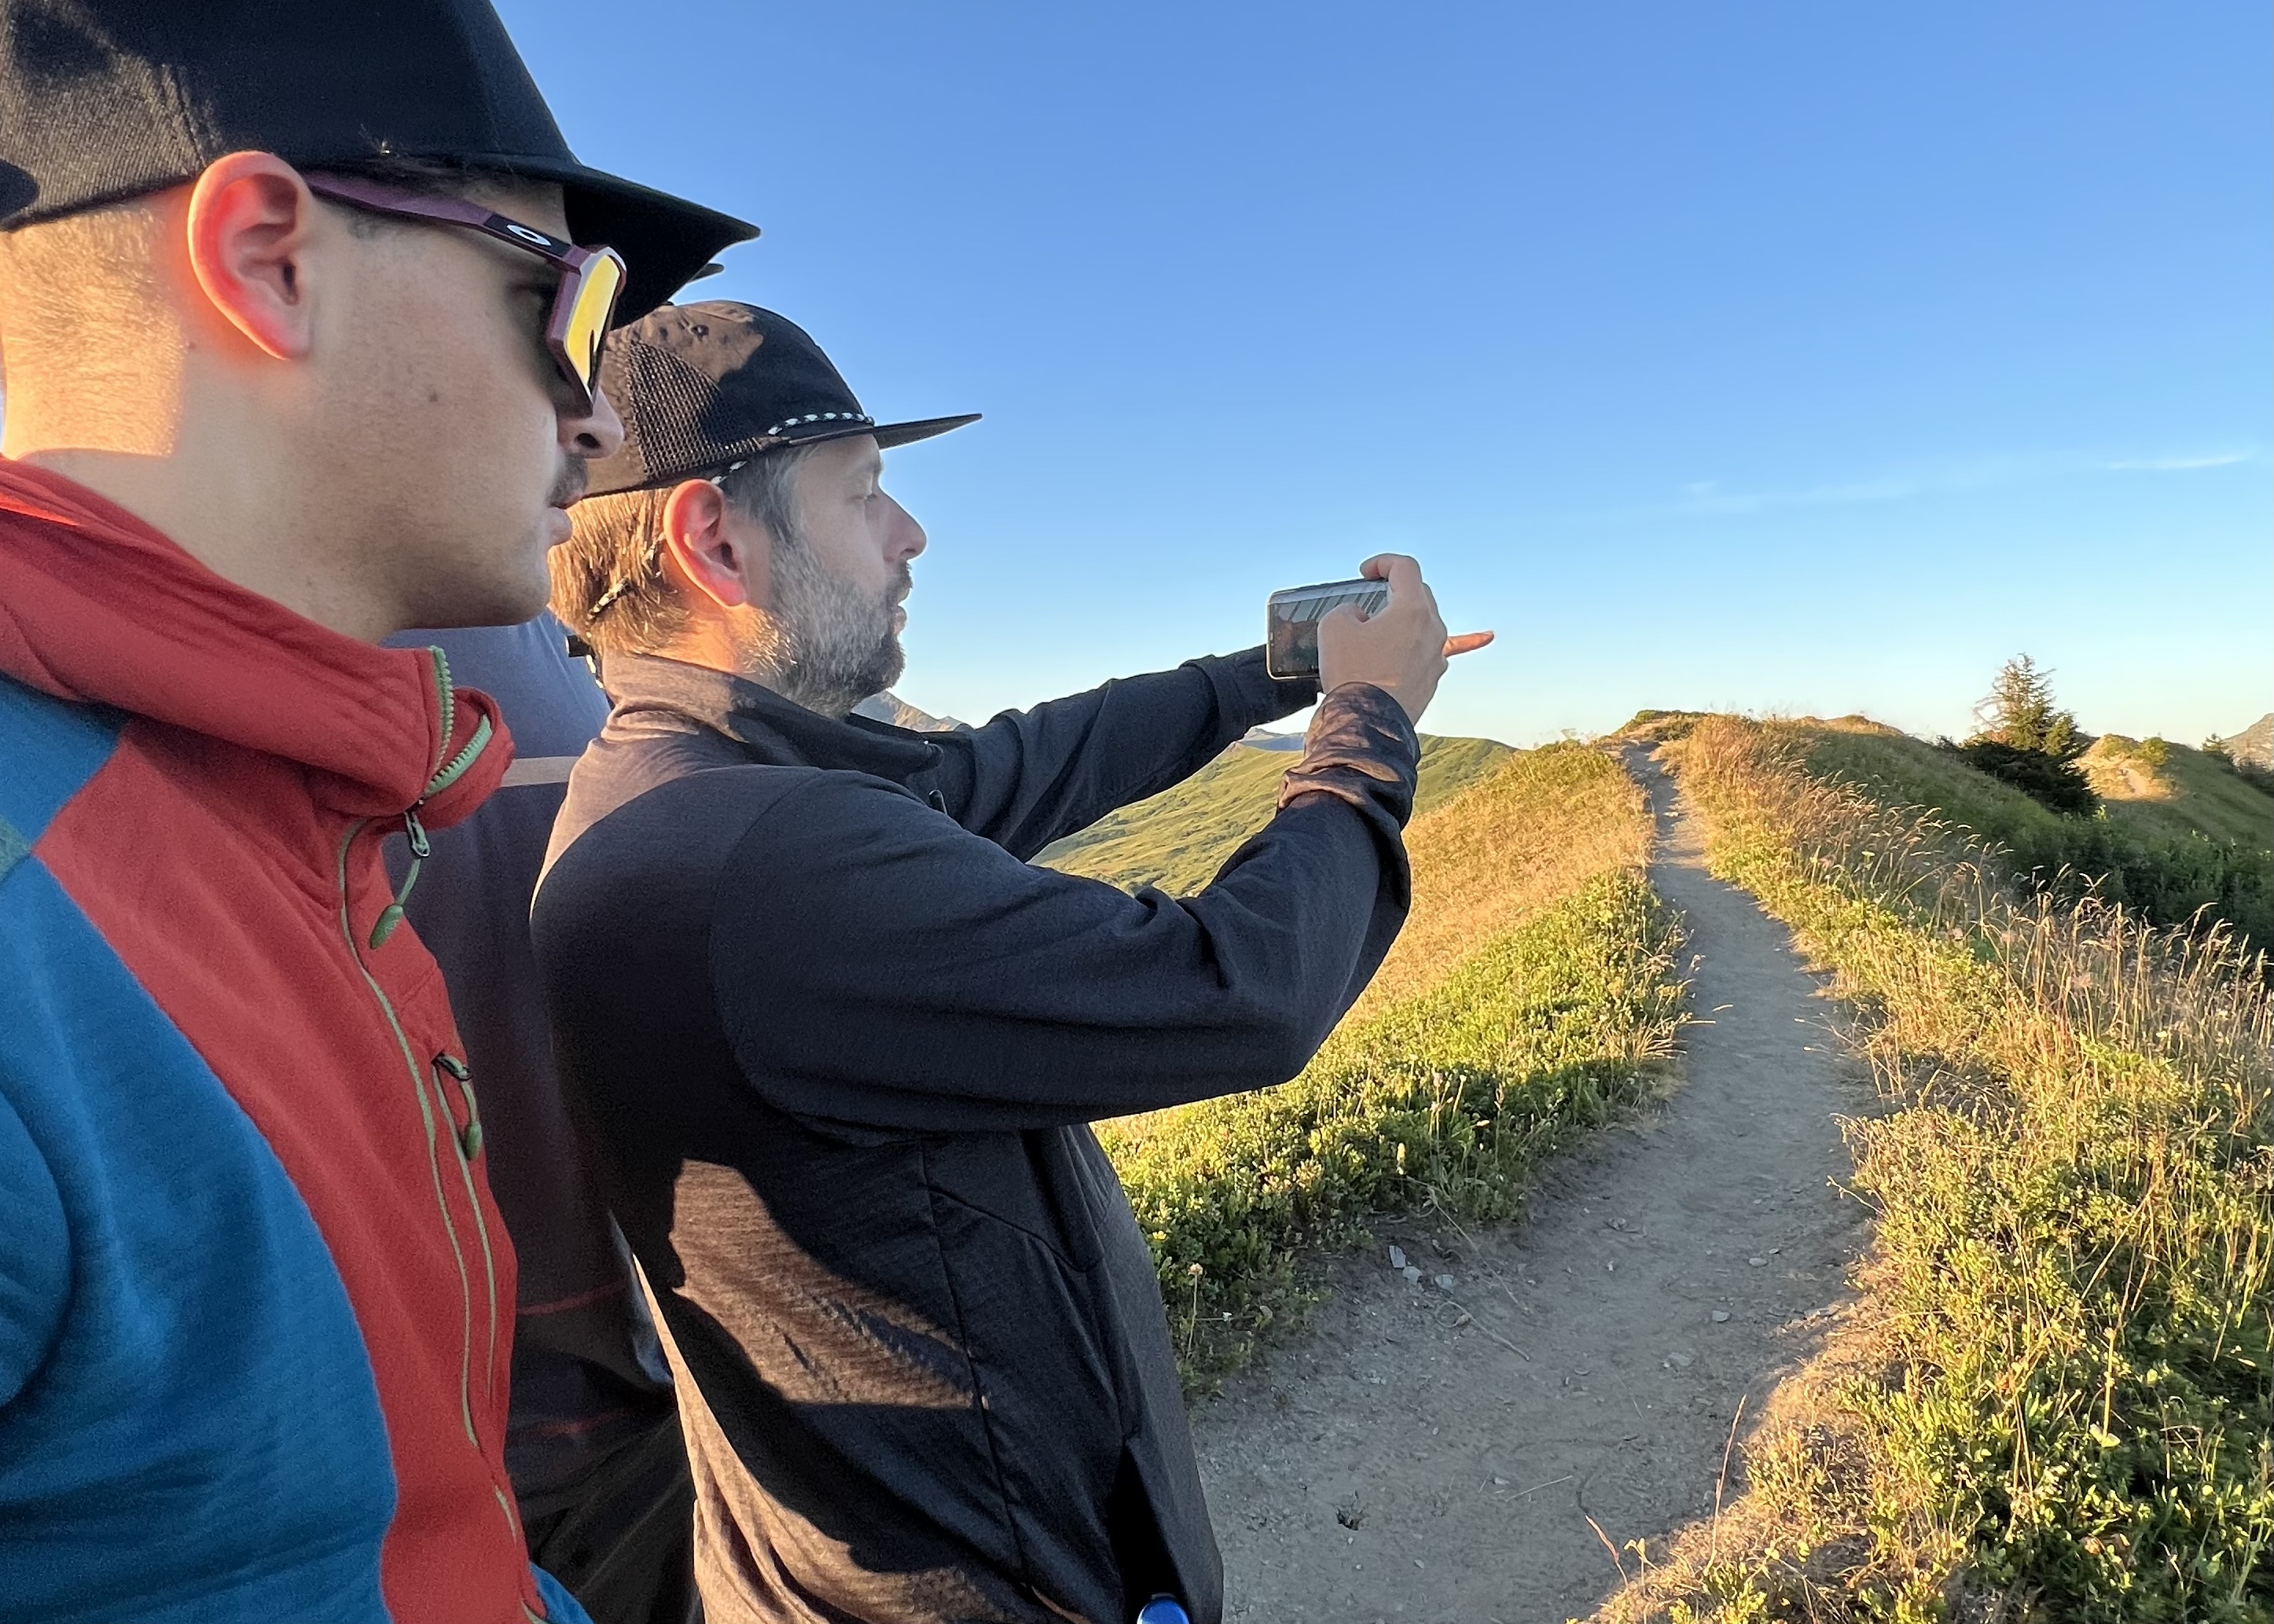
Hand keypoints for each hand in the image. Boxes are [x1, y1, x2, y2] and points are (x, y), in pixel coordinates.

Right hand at [1316, 555, 1492, 725]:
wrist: (1366, 724)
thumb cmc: (1352, 674)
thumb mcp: (1335, 627)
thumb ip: (1349, 610)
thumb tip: (1362, 618)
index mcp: (1412, 609)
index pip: (1405, 568)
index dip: (1383, 563)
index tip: (1365, 573)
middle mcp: (1433, 629)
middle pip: (1418, 594)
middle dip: (1394, 590)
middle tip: (1370, 600)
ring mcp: (1437, 654)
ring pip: (1426, 623)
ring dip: (1406, 618)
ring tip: (1384, 629)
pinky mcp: (1433, 677)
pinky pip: (1444, 651)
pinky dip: (1455, 641)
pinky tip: (1488, 636)